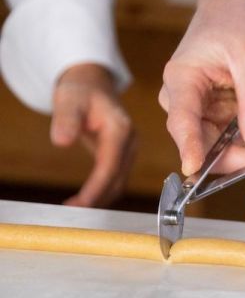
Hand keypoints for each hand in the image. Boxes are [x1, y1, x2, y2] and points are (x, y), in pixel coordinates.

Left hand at [51, 63, 134, 206]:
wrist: (93, 86)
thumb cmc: (80, 91)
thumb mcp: (68, 99)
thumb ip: (66, 120)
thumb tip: (61, 141)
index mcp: (120, 129)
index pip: (110, 166)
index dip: (97, 188)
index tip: (81, 204)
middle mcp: (130, 142)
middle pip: (118, 179)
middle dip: (98, 198)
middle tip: (73, 211)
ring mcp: (129, 150)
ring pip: (119, 182)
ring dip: (100, 198)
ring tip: (75, 207)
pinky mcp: (123, 156)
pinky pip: (115, 179)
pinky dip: (102, 191)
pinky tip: (85, 198)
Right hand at [159, 1, 244, 175]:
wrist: (235, 14)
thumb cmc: (234, 24)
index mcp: (182, 82)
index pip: (182, 122)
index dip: (189, 148)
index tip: (194, 168)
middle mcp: (187, 105)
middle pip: (212, 148)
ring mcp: (205, 116)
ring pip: (236, 147)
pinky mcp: (222, 120)